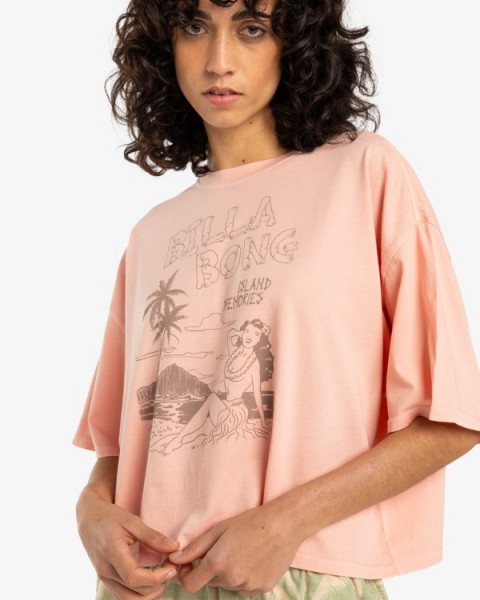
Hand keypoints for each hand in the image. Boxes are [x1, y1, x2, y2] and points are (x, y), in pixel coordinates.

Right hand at [77, 487, 179, 598]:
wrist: (88, 519)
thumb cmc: (110, 517)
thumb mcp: (132, 521)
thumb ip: (153, 536)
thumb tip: (175, 547)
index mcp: (112, 553)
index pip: (134, 577)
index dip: (156, 578)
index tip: (172, 568)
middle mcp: (106, 570)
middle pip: (134, 593)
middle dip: (158, 585)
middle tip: (172, 569)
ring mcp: (104, 578)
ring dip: (150, 594)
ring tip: (164, 576)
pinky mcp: (106, 580)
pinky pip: (125, 596)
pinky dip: (141, 594)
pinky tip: (153, 580)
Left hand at [168, 504, 302, 595]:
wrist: (285, 525)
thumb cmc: (251, 522)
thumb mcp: (219, 529)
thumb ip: (194, 548)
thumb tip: (174, 559)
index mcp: (218, 563)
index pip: (190, 585)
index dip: (186, 575)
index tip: (190, 564)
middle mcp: (232, 579)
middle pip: (211, 582)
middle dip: (211, 568)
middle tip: (224, 547)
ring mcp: (248, 587)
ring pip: (229, 584)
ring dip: (230, 572)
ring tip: (244, 550)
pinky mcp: (262, 589)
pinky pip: (245, 587)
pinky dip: (245, 576)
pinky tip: (255, 558)